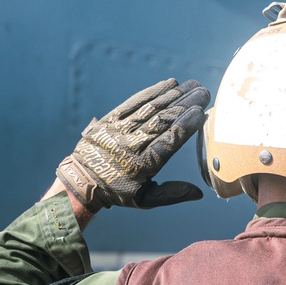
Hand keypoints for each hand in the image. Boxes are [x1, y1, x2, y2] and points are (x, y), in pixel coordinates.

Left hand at [57, 79, 209, 211]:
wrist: (82, 179)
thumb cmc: (119, 191)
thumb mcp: (144, 199)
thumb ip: (172, 194)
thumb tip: (199, 193)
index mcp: (141, 167)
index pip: (166, 143)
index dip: (184, 127)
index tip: (200, 113)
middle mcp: (130, 146)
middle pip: (161, 122)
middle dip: (184, 105)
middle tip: (203, 92)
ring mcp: (119, 130)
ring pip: (149, 109)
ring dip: (172, 95)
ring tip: (191, 85)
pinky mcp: (111, 119)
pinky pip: (133, 103)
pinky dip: (151, 92)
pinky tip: (168, 84)